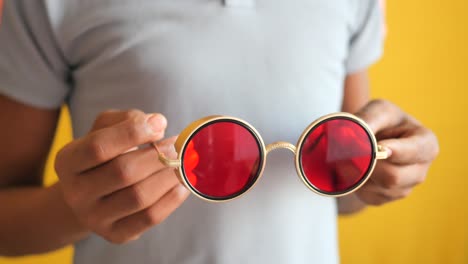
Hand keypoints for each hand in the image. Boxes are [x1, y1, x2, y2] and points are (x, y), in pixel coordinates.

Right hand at [55, 110, 188, 243]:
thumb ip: (128, 119)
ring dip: (168, 176)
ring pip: (139, 196)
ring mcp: (94, 218)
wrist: (93, 195)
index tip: (159, 125)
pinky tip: (182, 184)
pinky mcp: (116, 235)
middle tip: (177, 145)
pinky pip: (149, 217)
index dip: (132, 133)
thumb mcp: (106, 128)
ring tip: (182, 162)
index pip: (98, 147)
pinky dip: (172, 198)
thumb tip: (158, 123)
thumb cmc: (106, 154)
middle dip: (157, 156)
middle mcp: (75, 193)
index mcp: (67, 161)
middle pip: (123, 172)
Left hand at [354, 99, 438, 205]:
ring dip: (359, 173)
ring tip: (354, 156)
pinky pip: (367, 195)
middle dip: (369, 165)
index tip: (380, 147)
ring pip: (377, 188)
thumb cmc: (380, 120)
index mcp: (426, 144)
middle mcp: (419, 170)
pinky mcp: (385, 198)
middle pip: (393, 177)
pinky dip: (356, 182)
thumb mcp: (378, 111)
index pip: (415, 152)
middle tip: (352, 151)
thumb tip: (352, 134)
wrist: (369, 137)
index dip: (396, 151)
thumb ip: (369, 119)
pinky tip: (356, 167)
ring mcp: (404, 188)